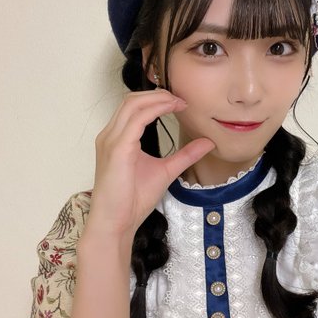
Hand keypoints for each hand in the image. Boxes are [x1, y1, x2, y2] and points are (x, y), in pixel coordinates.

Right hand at [86, 89, 214, 238]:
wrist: (116, 223)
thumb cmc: (132, 201)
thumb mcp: (166, 171)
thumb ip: (185, 156)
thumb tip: (207, 143)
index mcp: (117, 138)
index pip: (134, 106)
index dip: (157, 99)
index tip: (181, 103)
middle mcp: (110, 135)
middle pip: (131, 99)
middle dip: (158, 93)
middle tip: (182, 99)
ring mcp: (111, 140)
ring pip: (132, 103)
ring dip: (157, 98)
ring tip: (179, 102)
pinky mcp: (117, 148)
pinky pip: (136, 119)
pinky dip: (155, 109)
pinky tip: (171, 110)